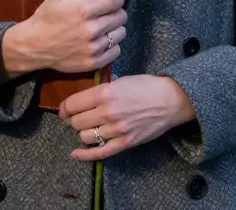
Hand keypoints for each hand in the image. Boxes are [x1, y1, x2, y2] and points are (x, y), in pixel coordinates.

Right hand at [2, 0, 125, 76]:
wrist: (34, 45)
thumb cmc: (47, 17)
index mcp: (85, 10)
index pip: (116, 0)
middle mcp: (92, 29)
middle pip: (121, 16)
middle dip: (115, 11)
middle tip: (103, 12)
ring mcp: (94, 48)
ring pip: (121, 33)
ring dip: (115, 28)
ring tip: (102, 27)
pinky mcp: (94, 62)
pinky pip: (116, 51)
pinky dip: (112, 45)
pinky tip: (100, 41)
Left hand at [58, 75, 196, 160]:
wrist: (171, 100)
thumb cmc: (146, 86)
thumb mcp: (121, 80)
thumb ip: (101, 90)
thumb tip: (84, 98)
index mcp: (105, 93)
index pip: (73, 104)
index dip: (65, 108)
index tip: (64, 110)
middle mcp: (108, 112)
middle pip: (76, 122)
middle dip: (73, 121)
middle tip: (76, 118)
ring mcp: (116, 129)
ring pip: (85, 137)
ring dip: (83, 133)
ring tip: (87, 128)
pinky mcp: (125, 142)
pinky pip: (100, 153)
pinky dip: (85, 155)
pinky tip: (75, 154)